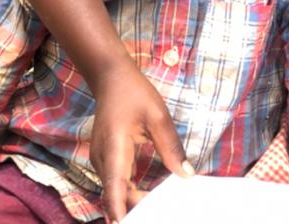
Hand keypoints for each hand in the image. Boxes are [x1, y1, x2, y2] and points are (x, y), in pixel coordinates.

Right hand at [91, 64, 191, 222]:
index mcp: (113, 148)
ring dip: (133, 200)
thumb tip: (186, 174)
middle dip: (136, 207)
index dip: (120, 209)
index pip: (114, 187)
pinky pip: (116, 181)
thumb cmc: (134, 93)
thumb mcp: (158, 116)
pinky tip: (147, 196)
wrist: (111, 78)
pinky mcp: (107, 158)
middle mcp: (102, 159)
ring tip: (158, 207)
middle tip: (163, 211)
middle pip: (116, 193)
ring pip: (115, 190)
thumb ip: (171, 147)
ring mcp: (102, 159)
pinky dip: (129, 191)